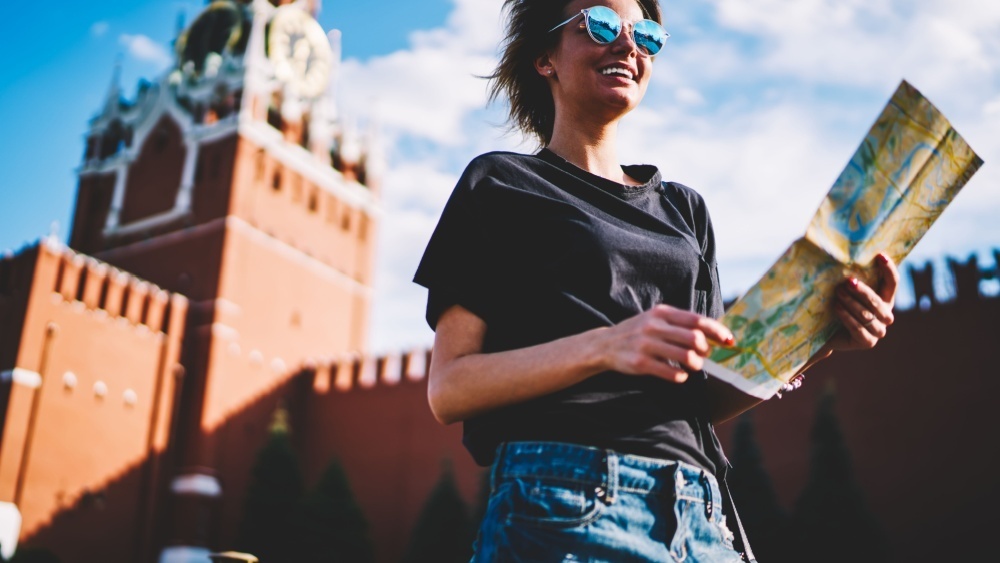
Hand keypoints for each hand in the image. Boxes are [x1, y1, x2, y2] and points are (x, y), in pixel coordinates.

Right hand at [600, 304, 734, 382]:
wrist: (605, 345)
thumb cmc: (638, 332)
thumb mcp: (656, 319)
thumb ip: (680, 323)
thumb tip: (714, 333)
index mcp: (662, 313)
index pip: (697, 320)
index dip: (717, 331)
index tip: (729, 341)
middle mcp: (654, 326)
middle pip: (694, 339)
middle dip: (705, 350)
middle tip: (704, 356)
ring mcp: (646, 345)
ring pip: (686, 356)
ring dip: (696, 364)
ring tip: (693, 366)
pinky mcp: (640, 363)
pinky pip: (671, 373)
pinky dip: (681, 376)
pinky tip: (680, 375)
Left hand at [828, 252, 899, 350]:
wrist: (822, 332)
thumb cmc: (834, 304)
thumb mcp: (843, 288)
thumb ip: (849, 275)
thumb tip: (837, 250)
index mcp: (884, 298)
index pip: (892, 283)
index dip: (888, 269)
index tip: (879, 255)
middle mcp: (885, 315)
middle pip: (878, 301)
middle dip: (863, 291)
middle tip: (848, 281)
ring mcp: (878, 331)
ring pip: (868, 316)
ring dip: (852, 303)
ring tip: (837, 293)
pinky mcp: (867, 342)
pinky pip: (859, 329)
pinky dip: (847, 317)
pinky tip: (836, 308)